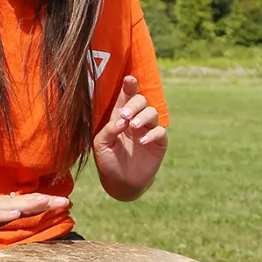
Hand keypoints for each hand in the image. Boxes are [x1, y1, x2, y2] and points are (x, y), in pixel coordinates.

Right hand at [0, 188, 70, 233]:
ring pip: (10, 206)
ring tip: (45, 202)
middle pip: (24, 202)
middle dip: (45, 202)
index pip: (27, 204)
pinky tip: (14, 213)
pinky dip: (3, 213)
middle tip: (66, 201)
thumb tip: (21, 212)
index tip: (66, 202)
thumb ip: (4, 214)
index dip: (46, 202)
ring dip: (28, 204)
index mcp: (2, 206)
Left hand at [93, 75, 166, 198]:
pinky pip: (160, 132)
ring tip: (133, 126)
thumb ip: (108, 130)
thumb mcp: (101, 145)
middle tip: (125, 115)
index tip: (129, 79)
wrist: (120, 182)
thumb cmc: (108, 160)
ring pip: (152, 113)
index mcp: (120, 116)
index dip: (129, 86)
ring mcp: (148, 130)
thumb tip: (121, 121)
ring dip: (143, 116)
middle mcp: (136, 119)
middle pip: (141, 101)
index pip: (126, 97)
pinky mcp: (159, 142)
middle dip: (134, 104)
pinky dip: (152, 134)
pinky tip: (142, 142)